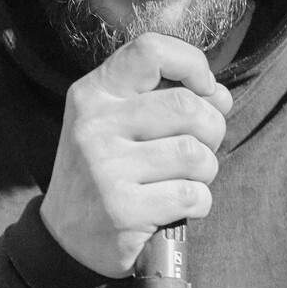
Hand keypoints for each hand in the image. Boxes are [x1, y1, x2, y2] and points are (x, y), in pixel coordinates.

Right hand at [41, 34, 232, 276]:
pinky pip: (193, 195)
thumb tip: (220, 96)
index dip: (193, 65)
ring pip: (195, 154)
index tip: (203, 90)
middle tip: (200, 148)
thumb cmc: (106, 172)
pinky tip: (178, 207)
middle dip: (212, 129)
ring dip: (205, 170)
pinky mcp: (123, 210)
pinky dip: (199, 203)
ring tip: (185, 179)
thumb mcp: (119, 123)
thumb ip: (167, 100)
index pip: (151, 51)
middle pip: (187, 106)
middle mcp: (95, 125)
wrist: (66, 237)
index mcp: (94, 93)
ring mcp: (106, 168)